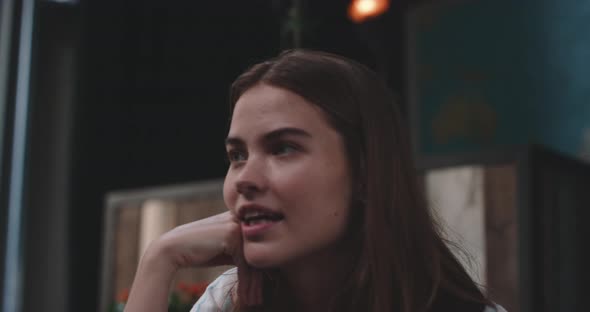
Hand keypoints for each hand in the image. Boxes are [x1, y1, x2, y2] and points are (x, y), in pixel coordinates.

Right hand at [125, 211, 262, 310]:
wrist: (171, 249)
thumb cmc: (198, 251)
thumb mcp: (224, 250)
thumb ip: (241, 252)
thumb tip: (263, 267)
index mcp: (239, 218)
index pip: (257, 246)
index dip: (261, 269)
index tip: (261, 288)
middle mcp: (240, 218)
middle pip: (258, 253)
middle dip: (260, 279)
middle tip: (258, 299)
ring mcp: (236, 225)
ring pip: (254, 260)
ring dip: (254, 284)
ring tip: (253, 301)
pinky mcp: (231, 235)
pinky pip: (245, 263)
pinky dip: (245, 282)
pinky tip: (244, 296)